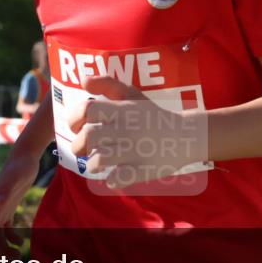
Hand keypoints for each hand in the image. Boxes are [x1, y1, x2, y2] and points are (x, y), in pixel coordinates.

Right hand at [0, 151, 37, 260]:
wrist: (25, 156)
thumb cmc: (20, 168)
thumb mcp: (14, 181)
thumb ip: (3, 193)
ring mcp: (0, 209)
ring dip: (5, 248)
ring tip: (18, 257)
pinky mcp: (9, 206)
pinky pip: (6, 227)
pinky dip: (11, 237)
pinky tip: (21, 243)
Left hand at [68, 76, 203, 189]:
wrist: (187, 134)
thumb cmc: (152, 114)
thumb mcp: (132, 94)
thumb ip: (108, 84)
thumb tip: (84, 82)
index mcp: (122, 110)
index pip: (87, 109)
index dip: (74, 119)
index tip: (76, 127)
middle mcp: (126, 128)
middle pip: (88, 137)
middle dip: (78, 146)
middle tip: (83, 149)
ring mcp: (135, 151)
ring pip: (99, 160)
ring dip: (93, 164)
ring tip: (97, 163)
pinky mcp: (143, 170)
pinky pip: (119, 179)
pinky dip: (112, 180)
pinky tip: (114, 176)